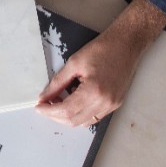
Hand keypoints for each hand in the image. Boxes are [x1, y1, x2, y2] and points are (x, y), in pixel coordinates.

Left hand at [36, 0, 165, 126]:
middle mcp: (105, 103)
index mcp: (94, 92)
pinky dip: (81, 113)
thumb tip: (44, 96)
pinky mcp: (115, 104)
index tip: (39, 106)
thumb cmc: (103, 49)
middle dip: (56, 116)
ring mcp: (112, 106)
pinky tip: (74, 99)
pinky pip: (94, 117)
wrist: (126, 44)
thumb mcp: (74, 62)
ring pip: (84, 122)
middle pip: (74, 121)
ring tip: (59, 100)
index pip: (66, 110)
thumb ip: (58, 82)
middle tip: (45, 105)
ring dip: (68, 116)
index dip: (49, 111)